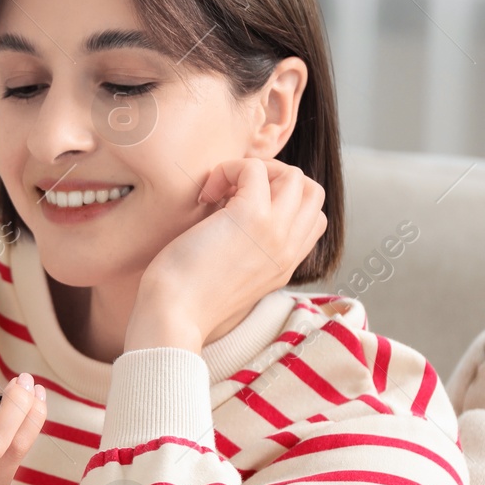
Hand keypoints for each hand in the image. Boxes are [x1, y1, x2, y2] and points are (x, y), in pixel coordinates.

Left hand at [125, 157, 326, 352]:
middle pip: (312, 192)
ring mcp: (275, 233)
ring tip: (220, 191)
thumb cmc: (185, 300)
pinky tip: (206, 193)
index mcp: (284, 266)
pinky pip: (255, 169)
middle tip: (234, 191)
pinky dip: (229, 169)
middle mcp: (287, 250)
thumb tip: (228, 216)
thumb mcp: (229, 278)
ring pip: (294, 176)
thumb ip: (245, 253)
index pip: (312, 219)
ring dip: (255, 170)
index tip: (241, 208)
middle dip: (275, 178)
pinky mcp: (251, 217)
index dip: (282, 201)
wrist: (172, 316)